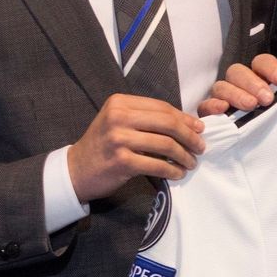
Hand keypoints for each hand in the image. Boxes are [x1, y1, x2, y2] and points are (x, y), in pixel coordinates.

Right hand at [67, 94, 206, 201]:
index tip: (199, 128)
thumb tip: (189, 123)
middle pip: (167, 123)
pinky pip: (157, 165)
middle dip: (189, 136)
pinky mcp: (121, 161)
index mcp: (120, 103)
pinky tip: (177, 174)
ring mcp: (119, 139)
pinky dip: (172, 170)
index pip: (162, 107)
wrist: (76, 170)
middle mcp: (118, 117)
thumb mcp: (120, 122)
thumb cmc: (103, 145)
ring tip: (191, 162)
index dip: (184, 118)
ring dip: (184, 155)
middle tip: (200, 147)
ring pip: (165, 144)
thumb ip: (148, 119)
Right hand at [198, 52, 276, 115]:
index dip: (270, 67)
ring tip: (251, 106)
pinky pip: (205, 106)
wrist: (265, 155)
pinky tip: (224, 108)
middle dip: (252, 83)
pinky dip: (213, 105)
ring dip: (236, 94)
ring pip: (221, 87)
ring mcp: (222, 99)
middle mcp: (238, 86)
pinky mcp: (210, 116)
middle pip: (237, 72)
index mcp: (258, 79)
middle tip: (267, 99)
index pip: (261, 62)